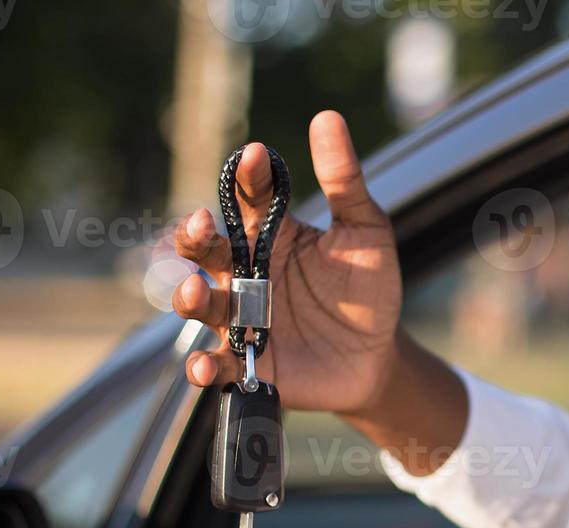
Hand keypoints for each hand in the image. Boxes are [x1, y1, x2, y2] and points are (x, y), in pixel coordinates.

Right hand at [173, 111, 401, 416]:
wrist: (378, 355)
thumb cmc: (368, 288)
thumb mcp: (366, 233)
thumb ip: (345, 183)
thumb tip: (327, 118)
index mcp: (269, 234)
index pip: (247, 197)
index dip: (247, 176)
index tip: (255, 156)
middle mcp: (245, 274)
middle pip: (205, 250)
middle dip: (194, 237)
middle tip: (202, 226)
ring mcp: (242, 319)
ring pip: (200, 304)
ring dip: (190, 298)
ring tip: (195, 292)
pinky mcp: (248, 363)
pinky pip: (216, 365)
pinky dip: (204, 367)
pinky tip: (205, 365)